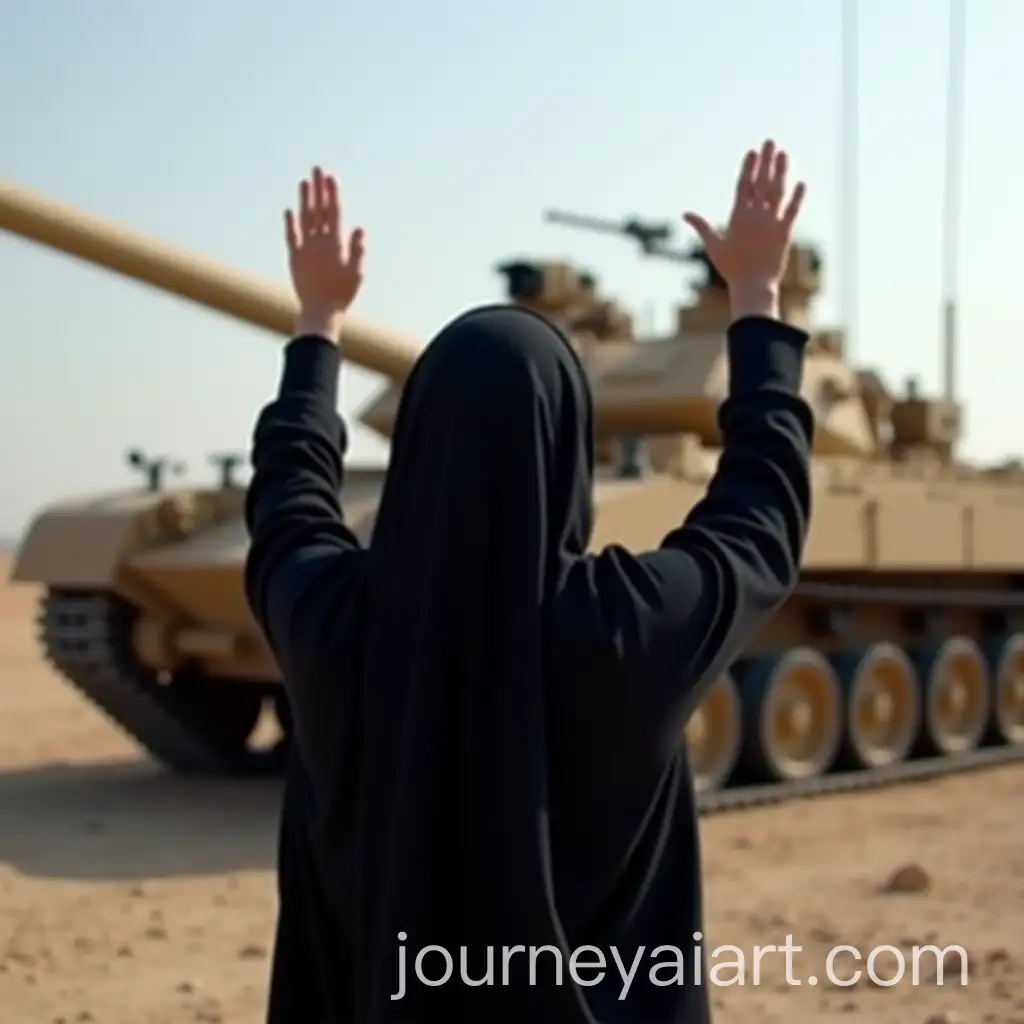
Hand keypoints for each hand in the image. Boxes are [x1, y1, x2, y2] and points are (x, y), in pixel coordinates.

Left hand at [284, 166, 365, 342]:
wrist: (319, 311)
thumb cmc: (341, 295)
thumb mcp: (356, 273)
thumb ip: (357, 250)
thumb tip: (359, 228)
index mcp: (334, 244)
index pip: (333, 212)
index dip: (332, 193)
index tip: (330, 177)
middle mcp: (318, 242)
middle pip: (318, 210)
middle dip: (318, 188)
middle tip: (316, 169)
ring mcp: (304, 248)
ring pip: (304, 218)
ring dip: (304, 199)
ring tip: (304, 182)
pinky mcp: (294, 258)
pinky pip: (291, 236)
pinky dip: (290, 222)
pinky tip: (289, 210)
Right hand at [682, 140, 805, 315]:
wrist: (753, 286)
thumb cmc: (731, 269)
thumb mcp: (714, 246)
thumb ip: (702, 227)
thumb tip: (685, 214)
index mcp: (738, 217)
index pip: (744, 186)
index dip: (748, 167)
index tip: (753, 152)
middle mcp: (756, 216)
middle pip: (762, 182)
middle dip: (766, 161)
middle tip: (770, 142)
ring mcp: (771, 223)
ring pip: (777, 192)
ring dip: (781, 172)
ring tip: (783, 154)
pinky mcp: (785, 232)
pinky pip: (792, 211)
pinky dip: (797, 197)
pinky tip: (800, 183)